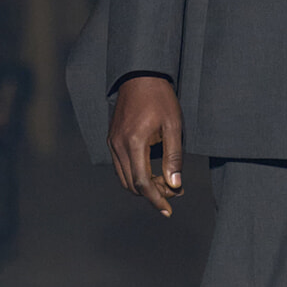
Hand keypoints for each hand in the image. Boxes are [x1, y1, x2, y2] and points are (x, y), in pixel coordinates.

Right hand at [107, 75, 184, 217]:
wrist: (140, 76)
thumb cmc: (160, 98)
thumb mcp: (174, 126)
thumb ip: (174, 157)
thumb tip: (174, 185)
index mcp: (134, 142)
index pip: (142, 182)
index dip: (155, 199)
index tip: (168, 210)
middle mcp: (118, 145)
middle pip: (131, 185)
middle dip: (152, 194)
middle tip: (174, 192)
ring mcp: (112, 142)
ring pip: (124, 178)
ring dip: (143, 186)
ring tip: (165, 182)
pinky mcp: (112, 139)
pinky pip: (120, 166)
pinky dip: (135, 175)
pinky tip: (152, 172)